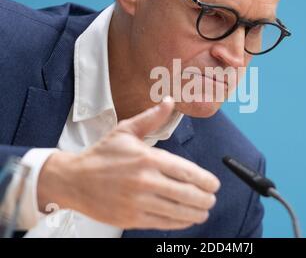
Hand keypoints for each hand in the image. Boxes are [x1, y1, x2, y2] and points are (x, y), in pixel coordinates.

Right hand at [37, 97, 220, 229]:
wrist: (74, 180)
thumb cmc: (102, 155)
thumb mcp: (126, 131)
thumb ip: (152, 118)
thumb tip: (169, 101)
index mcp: (147, 158)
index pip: (186, 171)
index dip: (205, 180)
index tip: (214, 184)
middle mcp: (144, 181)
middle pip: (186, 194)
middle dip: (205, 199)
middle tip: (211, 199)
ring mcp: (138, 202)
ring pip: (177, 211)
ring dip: (196, 213)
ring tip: (204, 211)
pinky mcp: (131, 218)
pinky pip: (162, 222)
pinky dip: (178, 223)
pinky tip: (186, 219)